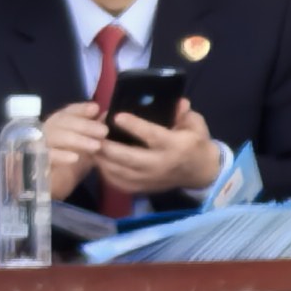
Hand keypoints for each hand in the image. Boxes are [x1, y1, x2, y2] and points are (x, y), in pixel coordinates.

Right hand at [37, 98, 112, 199]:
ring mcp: (33, 145)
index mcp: (55, 126)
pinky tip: (75, 158)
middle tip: (104, 132)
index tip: (95, 109)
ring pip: (53, 136)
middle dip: (84, 125)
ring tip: (95, 146)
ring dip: (76, 139)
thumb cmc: (67, 170)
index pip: (66, 112)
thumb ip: (93, 134)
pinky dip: (60, 155)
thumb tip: (107, 116)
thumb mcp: (85, 151)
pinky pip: (44, 156)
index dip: (80, 109)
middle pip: (61, 122)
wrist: (45, 193)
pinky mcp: (29, 161)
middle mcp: (42, 131)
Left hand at [97, 100, 226, 198]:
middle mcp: (160, 164)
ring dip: (102, 159)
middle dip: (108, 146)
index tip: (116, 116)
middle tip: (93, 134)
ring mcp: (150, 179)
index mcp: (175, 146)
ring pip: (120, 171)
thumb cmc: (195, 144)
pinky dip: (105, 172)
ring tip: (90, 145)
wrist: (200, 173)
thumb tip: (177, 102)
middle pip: (129, 158)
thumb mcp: (196, 125)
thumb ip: (184, 113)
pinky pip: (119, 183)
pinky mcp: (143, 188)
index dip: (134, 126)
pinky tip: (99, 160)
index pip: (152, 136)